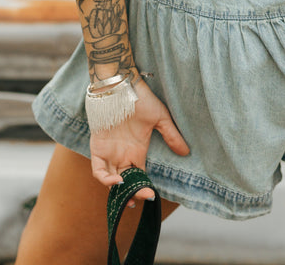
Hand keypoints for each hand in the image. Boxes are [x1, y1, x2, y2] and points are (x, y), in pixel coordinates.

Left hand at [89, 78, 188, 199]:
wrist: (121, 85)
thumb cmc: (141, 99)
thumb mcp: (160, 118)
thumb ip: (171, 135)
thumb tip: (186, 152)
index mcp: (137, 151)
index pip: (139, 176)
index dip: (143, 187)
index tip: (152, 194)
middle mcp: (122, 155)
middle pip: (126, 182)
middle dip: (132, 194)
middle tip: (139, 199)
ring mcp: (109, 152)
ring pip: (111, 181)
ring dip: (118, 191)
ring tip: (128, 196)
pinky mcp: (98, 148)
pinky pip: (98, 170)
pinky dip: (105, 179)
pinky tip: (117, 181)